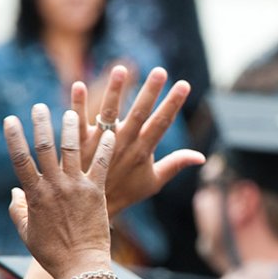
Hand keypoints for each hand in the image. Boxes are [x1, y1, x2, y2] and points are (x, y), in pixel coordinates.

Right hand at [4, 105, 113, 278]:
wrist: (80, 265)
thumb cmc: (52, 253)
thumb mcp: (27, 232)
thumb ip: (18, 210)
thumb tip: (13, 194)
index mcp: (34, 195)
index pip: (20, 160)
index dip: (14, 138)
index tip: (10, 120)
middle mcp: (54, 187)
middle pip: (45, 148)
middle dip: (41, 125)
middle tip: (39, 107)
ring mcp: (75, 188)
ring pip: (72, 151)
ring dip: (71, 129)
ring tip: (72, 112)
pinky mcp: (95, 192)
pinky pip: (100, 164)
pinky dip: (105, 147)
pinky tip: (110, 132)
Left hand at [72, 66, 204, 216]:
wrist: (93, 209)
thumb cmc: (126, 193)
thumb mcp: (154, 182)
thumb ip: (176, 164)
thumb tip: (201, 156)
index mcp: (143, 151)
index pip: (162, 123)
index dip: (173, 104)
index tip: (183, 84)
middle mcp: (123, 144)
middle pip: (139, 114)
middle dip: (151, 92)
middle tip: (160, 71)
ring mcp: (101, 144)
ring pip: (109, 113)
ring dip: (115, 91)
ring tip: (121, 69)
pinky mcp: (79, 145)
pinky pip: (77, 122)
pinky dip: (77, 105)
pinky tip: (76, 85)